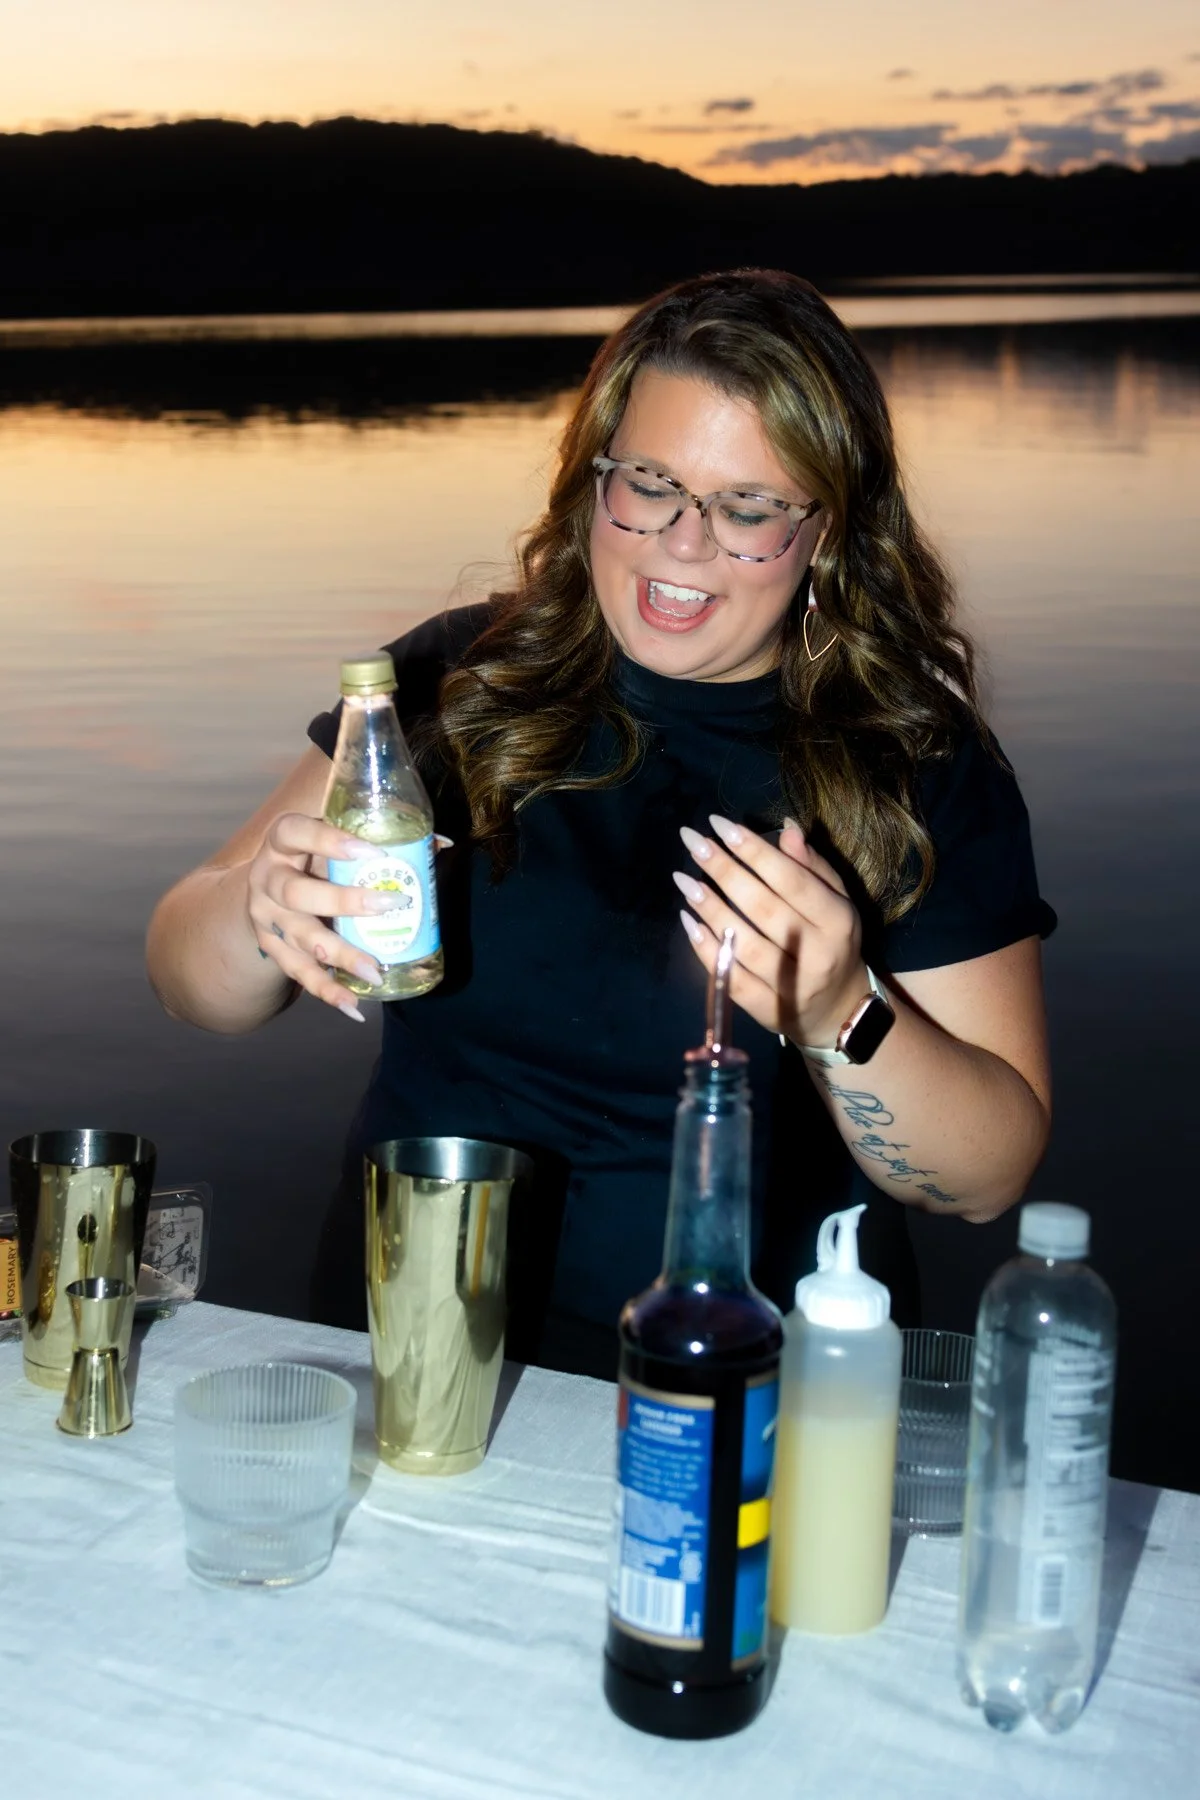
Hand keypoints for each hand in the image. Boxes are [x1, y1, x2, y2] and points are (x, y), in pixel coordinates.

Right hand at [245, 812, 400, 1015]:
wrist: (267, 886)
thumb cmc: (312, 854)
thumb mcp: (331, 839)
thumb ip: (376, 836)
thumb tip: (441, 844)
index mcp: (281, 842)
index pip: (294, 832)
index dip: (328, 840)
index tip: (371, 851)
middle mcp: (267, 878)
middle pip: (295, 892)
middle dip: (343, 901)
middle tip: (388, 904)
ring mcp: (266, 917)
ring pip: (299, 938)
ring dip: (339, 955)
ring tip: (374, 972)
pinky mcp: (271, 948)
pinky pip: (298, 973)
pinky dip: (326, 991)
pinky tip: (353, 1006)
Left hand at [673, 814, 868, 1047]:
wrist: (840, 1009)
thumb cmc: (832, 941)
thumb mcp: (836, 901)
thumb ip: (812, 866)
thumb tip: (786, 828)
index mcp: (837, 920)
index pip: (791, 880)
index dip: (753, 851)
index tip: (718, 825)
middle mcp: (818, 954)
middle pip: (763, 908)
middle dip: (724, 871)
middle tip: (693, 843)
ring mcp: (793, 987)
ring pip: (745, 945)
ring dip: (710, 910)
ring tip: (684, 880)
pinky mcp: (769, 1011)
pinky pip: (733, 980)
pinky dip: (708, 952)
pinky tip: (690, 923)